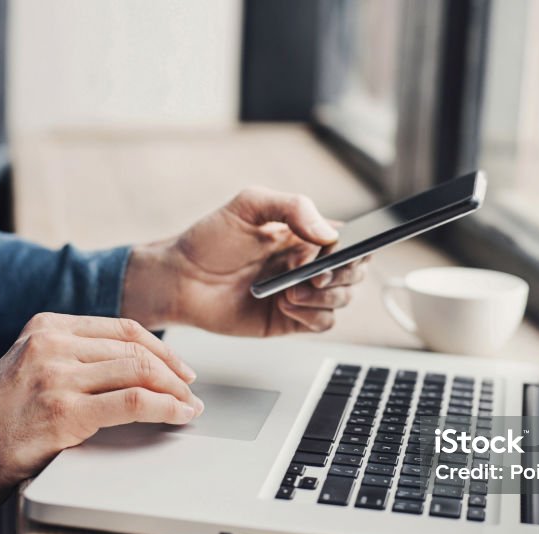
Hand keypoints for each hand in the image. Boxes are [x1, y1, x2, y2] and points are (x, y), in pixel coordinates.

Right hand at [0, 312, 201, 519]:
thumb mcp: (29, 365)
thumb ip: (69, 355)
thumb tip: (129, 362)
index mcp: (46, 326)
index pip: (121, 327)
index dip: (160, 348)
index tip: (179, 367)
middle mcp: (52, 344)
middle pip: (135, 348)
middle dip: (173, 371)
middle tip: (190, 390)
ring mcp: (58, 376)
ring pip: (140, 371)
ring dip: (175, 391)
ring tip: (189, 406)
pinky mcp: (66, 411)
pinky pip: (134, 402)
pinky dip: (166, 408)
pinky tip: (178, 415)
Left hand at [121, 187, 368, 335]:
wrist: (180, 278)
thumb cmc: (210, 240)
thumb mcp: (248, 205)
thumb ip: (293, 207)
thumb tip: (328, 233)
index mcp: (305, 235)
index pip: (351, 241)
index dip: (358, 248)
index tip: (347, 252)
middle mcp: (308, 265)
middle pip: (353, 274)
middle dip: (341, 275)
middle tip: (316, 275)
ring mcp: (301, 294)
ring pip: (341, 300)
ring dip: (324, 297)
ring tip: (291, 290)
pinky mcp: (290, 321)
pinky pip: (322, 323)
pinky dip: (312, 315)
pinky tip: (286, 305)